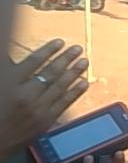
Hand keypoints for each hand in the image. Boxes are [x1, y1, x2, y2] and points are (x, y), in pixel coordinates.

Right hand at [0, 39, 88, 160]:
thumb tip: (17, 59)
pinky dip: (75, 92)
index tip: (60, 42)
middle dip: (66, 58)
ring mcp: (37, 109)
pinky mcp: (45, 121)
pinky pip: (64, 103)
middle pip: (51, 72)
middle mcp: (25, 95)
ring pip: (60, 86)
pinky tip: (84, 82)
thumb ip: (8, 70)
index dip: (48, 50)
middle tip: (78, 48)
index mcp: (9, 83)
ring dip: (74, 72)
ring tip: (84, 61)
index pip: (34, 62)